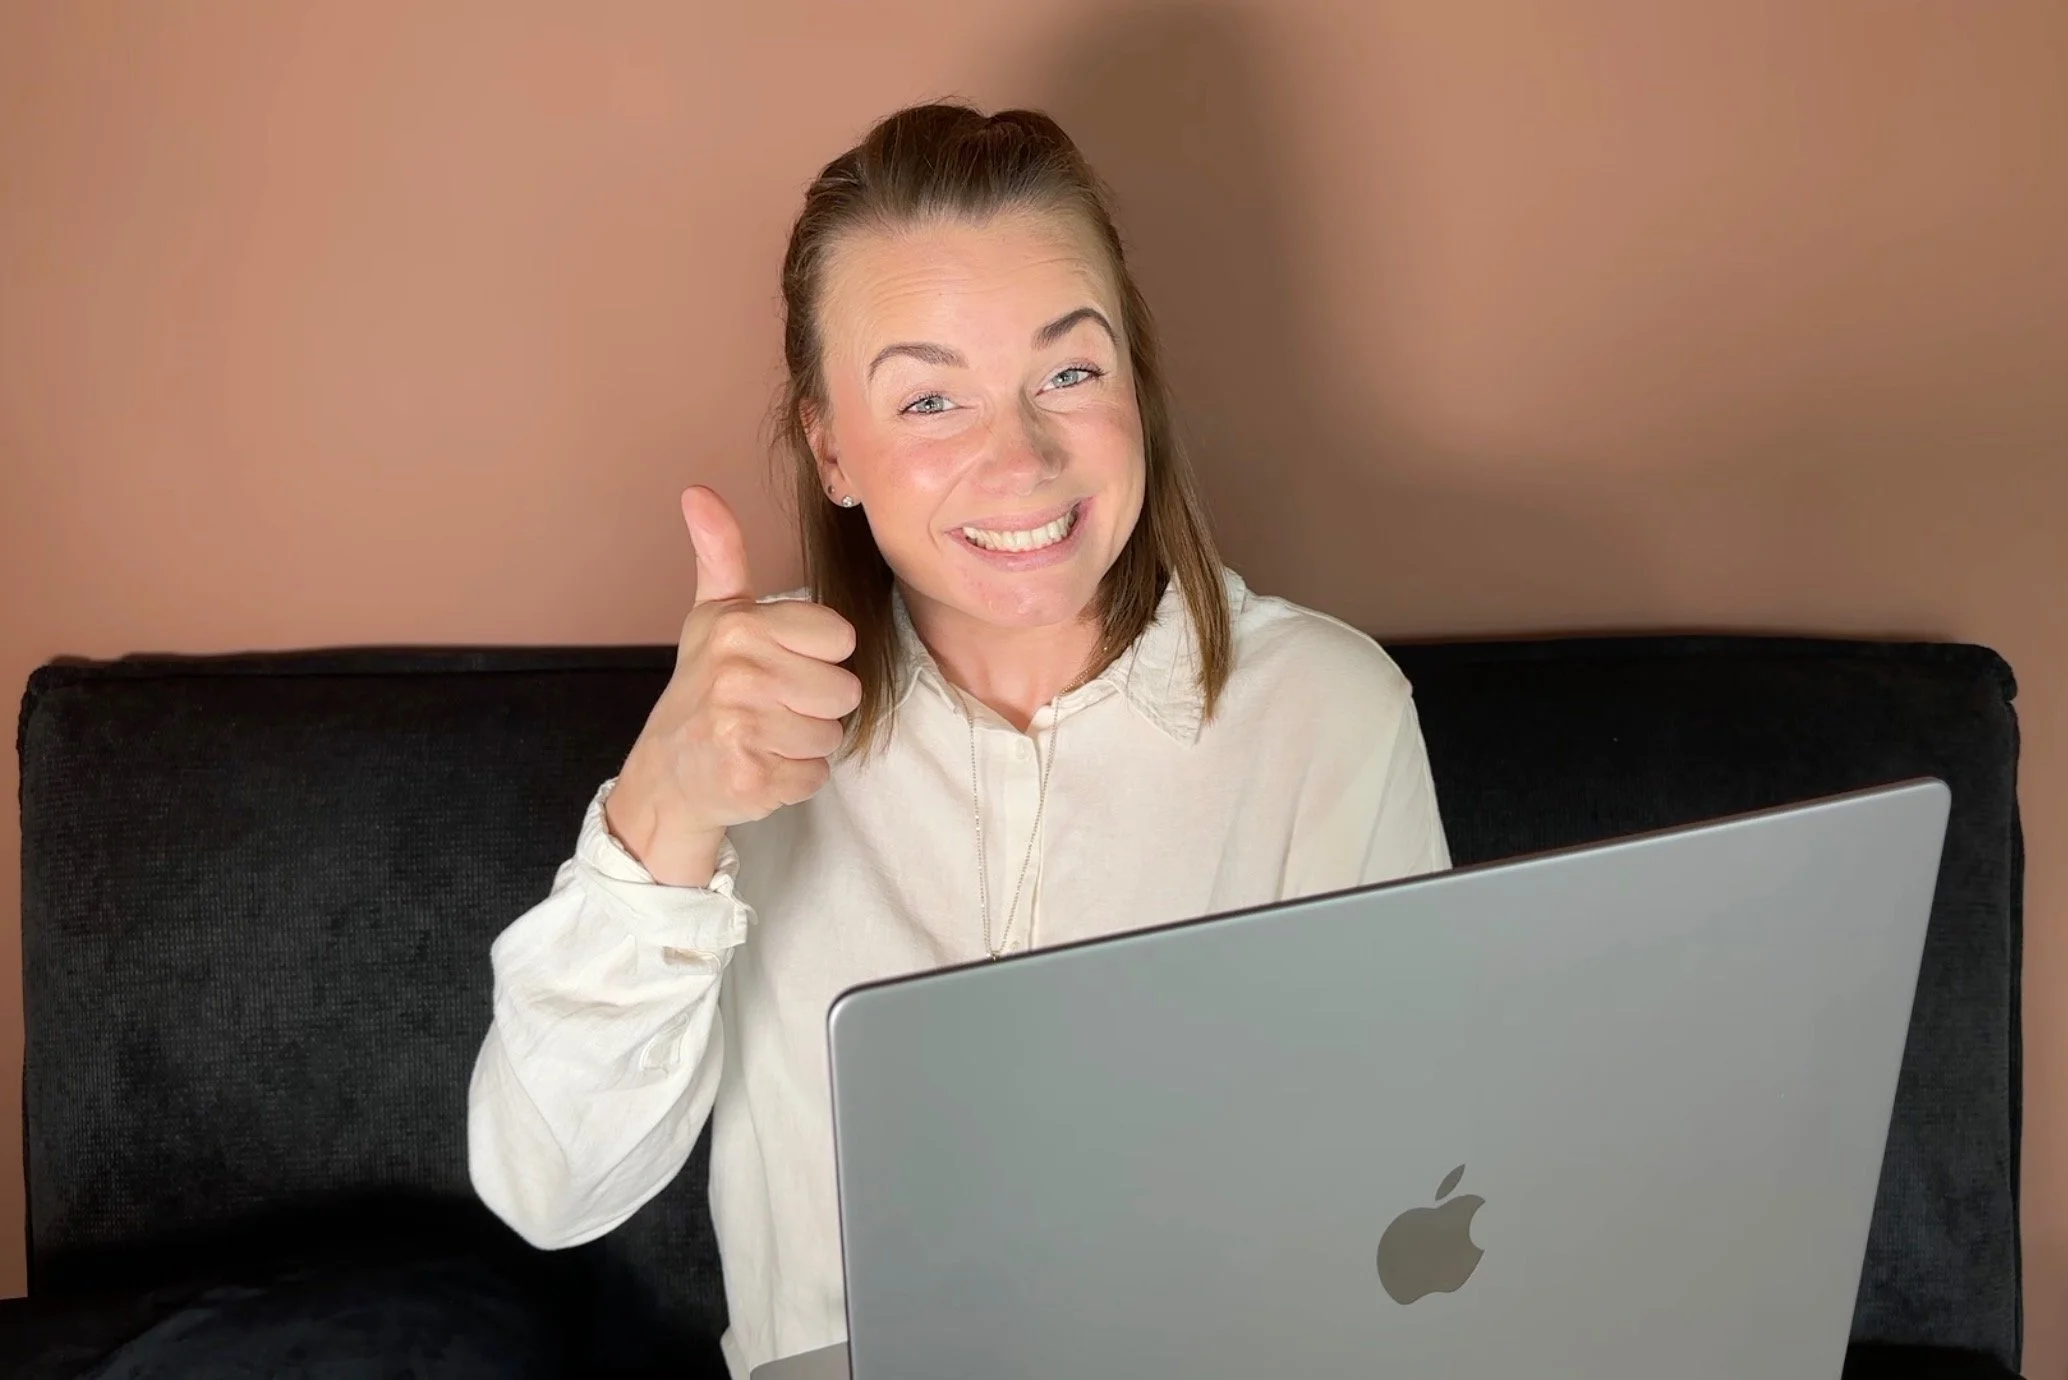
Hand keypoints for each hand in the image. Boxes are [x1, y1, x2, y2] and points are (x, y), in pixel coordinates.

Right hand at [605, 486, 861, 886]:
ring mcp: (741, 728)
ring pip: (832, 735)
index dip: (819, 656)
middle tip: (772, 706)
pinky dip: (795, 778)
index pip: (840, 637)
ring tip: (765, 736)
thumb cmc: (703, 689)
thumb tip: (697, 491)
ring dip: (806, 743)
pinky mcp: (749, 778)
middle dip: (816, 705)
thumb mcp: (712, 616)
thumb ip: (720, 554)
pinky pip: (815, 775)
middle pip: (845, 691)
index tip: (782, 663)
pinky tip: (761, 765)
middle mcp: (738, 673)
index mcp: (739, 626)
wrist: (667, 772)